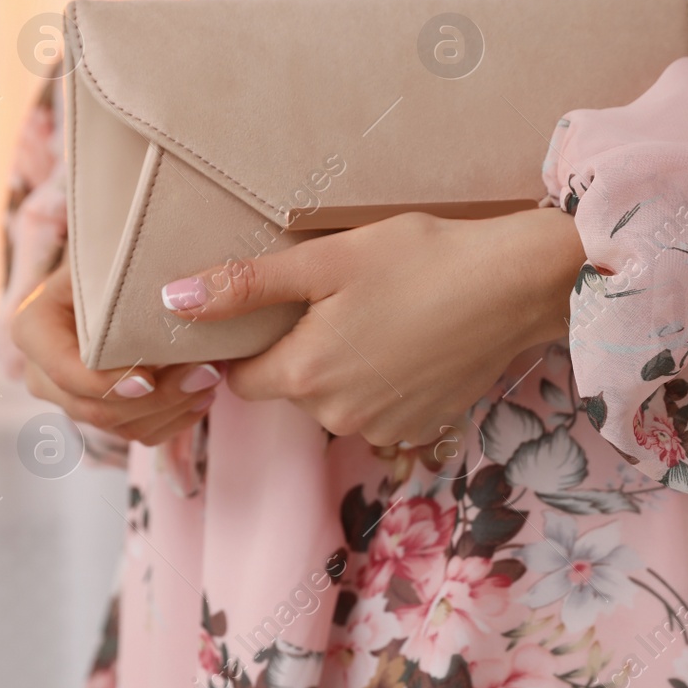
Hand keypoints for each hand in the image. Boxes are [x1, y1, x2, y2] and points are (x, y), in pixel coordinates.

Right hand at [12, 262, 222, 445]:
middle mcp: (42, 373)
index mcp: (33, 330)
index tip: (150, 378)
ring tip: (212, 378)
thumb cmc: (108, 259)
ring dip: (173, 409)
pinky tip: (203, 395)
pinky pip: (137, 433)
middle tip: (205, 372)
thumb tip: (179, 294)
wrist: (106, 277)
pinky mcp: (100, 414)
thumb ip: (122, 273)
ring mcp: (70, 400)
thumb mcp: (105, 255)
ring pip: (121, 427)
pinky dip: (174, 420)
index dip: (107, 383)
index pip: (66, 372)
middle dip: (157, 397)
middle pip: (95, 408)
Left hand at [159, 208, 584, 446]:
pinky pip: (376, 407)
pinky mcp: (419, 427)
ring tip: (379, 312)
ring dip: (342, 365)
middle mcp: (336, 416)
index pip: (241, 378)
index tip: (274, 309)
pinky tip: (408, 337)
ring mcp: (382, 428)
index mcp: (304, 376)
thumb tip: (172, 301)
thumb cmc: (420, 259)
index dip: (249, 344)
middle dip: (301, 349)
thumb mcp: (326, 259)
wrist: (515, 285)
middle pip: (289, 388)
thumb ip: (246, 286)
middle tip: (338, 296)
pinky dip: (381, 379)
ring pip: (333, 399)